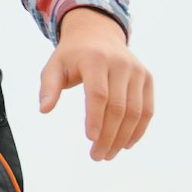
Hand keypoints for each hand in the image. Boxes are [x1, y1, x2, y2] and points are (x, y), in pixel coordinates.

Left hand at [39, 7, 152, 160]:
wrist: (98, 35)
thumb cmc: (72, 56)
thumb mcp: (54, 66)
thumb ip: (48, 88)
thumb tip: (44, 110)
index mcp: (96, 59)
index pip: (98, 93)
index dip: (95, 118)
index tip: (90, 139)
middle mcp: (121, 64)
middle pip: (119, 107)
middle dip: (108, 135)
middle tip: (96, 156)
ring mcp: (137, 71)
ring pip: (136, 111)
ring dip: (123, 137)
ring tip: (108, 154)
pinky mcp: (147, 79)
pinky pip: (147, 109)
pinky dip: (138, 129)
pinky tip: (125, 144)